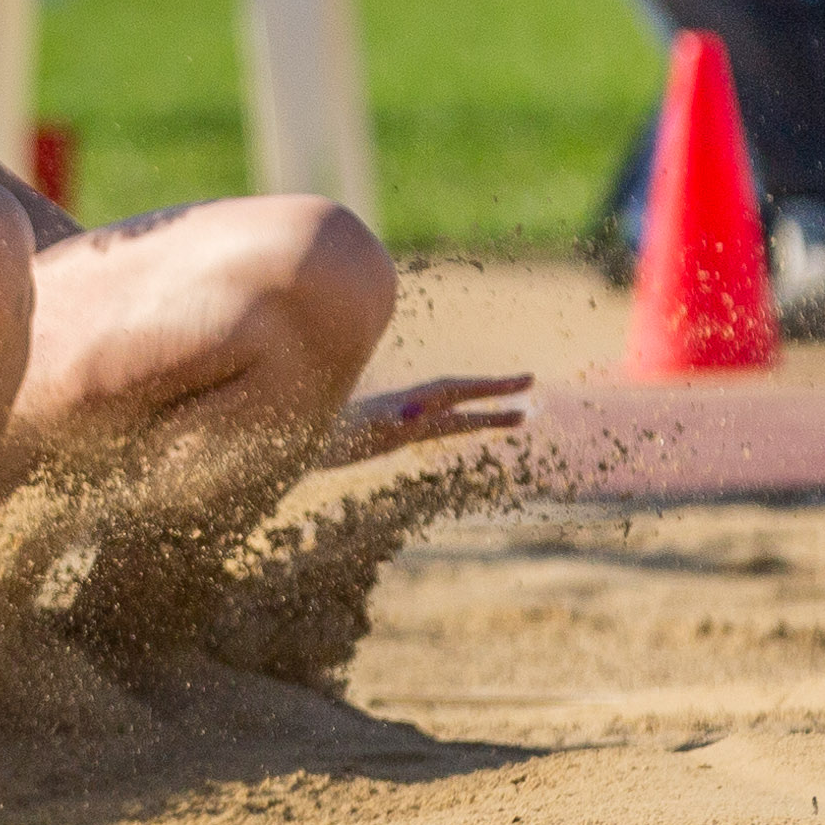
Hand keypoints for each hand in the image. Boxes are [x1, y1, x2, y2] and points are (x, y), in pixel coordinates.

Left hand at [331, 371, 530, 463]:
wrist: (292, 442)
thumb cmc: (322, 438)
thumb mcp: (354, 432)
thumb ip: (384, 420)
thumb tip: (416, 414)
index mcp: (403, 404)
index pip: (455, 389)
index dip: (489, 386)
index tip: (522, 382)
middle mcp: (406, 408)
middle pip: (460, 395)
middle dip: (496, 391)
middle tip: (532, 383)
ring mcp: (401, 420)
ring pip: (454, 414)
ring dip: (486, 414)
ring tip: (523, 417)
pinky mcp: (393, 434)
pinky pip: (438, 428)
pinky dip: (460, 424)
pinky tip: (471, 424)